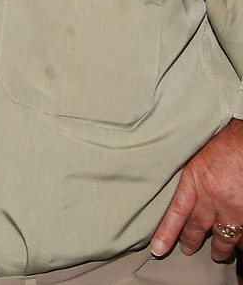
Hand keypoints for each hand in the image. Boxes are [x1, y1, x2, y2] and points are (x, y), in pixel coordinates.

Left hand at [153, 119, 242, 258]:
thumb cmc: (221, 138)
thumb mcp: (193, 153)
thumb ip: (186, 171)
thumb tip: (166, 175)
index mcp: (194, 182)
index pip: (175, 213)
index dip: (166, 233)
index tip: (158, 249)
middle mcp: (213, 198)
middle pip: (199, 228)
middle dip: (192, 242)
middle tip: (187, 250)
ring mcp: (234, 207)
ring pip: (225, 236)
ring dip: (221, 247)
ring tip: (218, 254)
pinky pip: (242, 230)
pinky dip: (239, 235)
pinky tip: (237, 238)